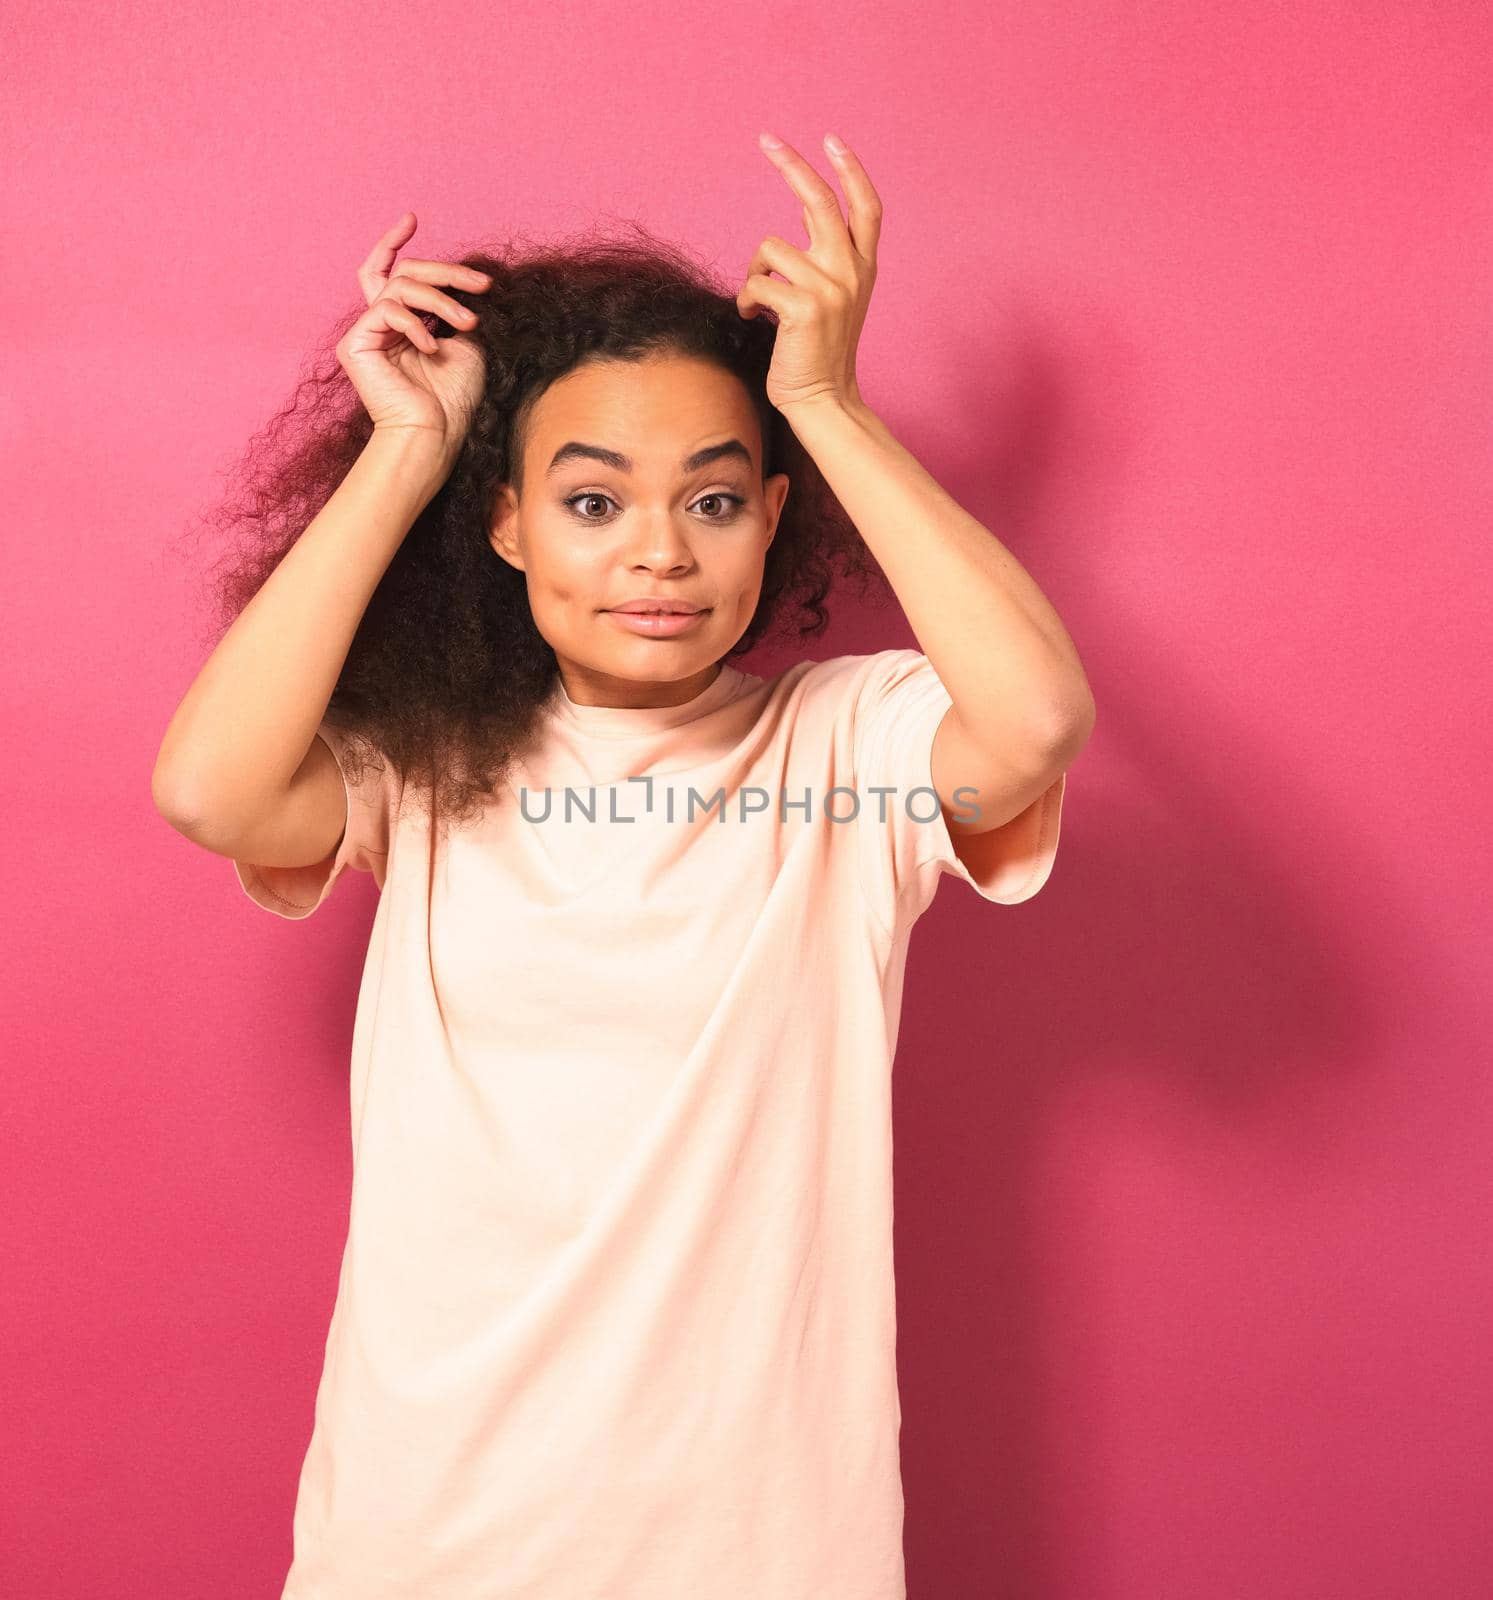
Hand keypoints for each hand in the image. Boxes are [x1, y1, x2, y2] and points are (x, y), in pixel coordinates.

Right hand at [335, 211, 491, 458]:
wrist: (434, 436)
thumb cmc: (454, 399)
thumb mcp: (466, 343)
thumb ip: (456, 308)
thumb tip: (464, 280)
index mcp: (401, 324)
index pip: (390, 273)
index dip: (394, 242)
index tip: (411, 218)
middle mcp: (379, 325)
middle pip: (404, 273)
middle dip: (446, 273)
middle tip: (481, 285)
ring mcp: (365, 333)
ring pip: (401, 287)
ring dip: (441, 300)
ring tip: (468, 324)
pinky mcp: (355, 345)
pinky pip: (386, 311)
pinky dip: (415, 324)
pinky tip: (433, 348)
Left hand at [735, 132, 880, 415]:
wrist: (824, 400)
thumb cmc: (819, 351)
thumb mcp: (833, 295)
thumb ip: (824, 252)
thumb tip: (802, 206)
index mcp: (863, 268)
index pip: (865, 207)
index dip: (851, 170)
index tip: (831, 140)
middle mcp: (851, 272)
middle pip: (819, 201)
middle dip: (792, 164)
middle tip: (767, 139)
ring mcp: (830, 289)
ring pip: (771, 247)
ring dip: (754, 271)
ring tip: (759, 300)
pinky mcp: (804, 309)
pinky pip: (758, 282)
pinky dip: (747, 299)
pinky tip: (752, 318)